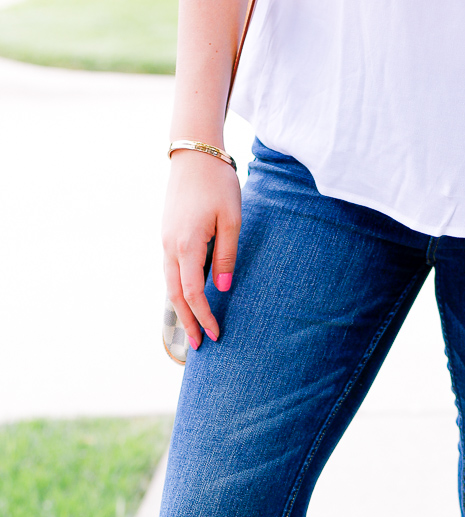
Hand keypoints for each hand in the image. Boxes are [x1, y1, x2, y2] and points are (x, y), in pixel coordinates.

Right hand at [162, 148, 241, 348]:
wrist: (194, 152)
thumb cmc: (218, 184)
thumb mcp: (232, 221)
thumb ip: (226, 257)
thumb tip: (222, 288)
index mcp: (186, 246)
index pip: (193, 294)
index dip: (204, 317)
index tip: (216, 336)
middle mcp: (169, 247)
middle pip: (175, 295)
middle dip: (187, 322)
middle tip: (199, 347)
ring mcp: (165, 240)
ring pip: (169, 284)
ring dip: (180, 309)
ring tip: (192, 329)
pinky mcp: (167, 235)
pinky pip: (169, 270)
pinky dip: (177, 290)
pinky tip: (187, 301)